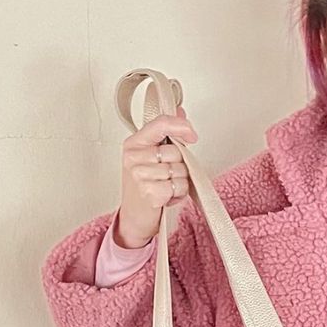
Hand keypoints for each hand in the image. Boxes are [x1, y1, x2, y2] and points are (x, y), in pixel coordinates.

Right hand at [117, 106, 199, 246]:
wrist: (134, 216)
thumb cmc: (144, 185)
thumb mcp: (152, 156)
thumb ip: (167, 133)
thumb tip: (180, 110)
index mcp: (134, 143)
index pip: (161, 124)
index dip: (181, 126)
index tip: (192, 135)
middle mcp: (134, 157)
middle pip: (176, 151)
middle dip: (179, 164)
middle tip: (167, 175)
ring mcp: (139, 175)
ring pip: (179, 170)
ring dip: (180, 182)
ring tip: (166, 187)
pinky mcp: (148, 193)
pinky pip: (178, 187)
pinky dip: (178, 195)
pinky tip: (166, 197)